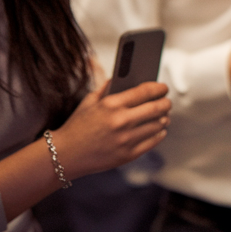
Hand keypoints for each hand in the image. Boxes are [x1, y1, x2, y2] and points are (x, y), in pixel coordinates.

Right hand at [54, 80, 170, 179]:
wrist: (64, 155)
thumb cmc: (77, 126)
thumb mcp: (89, 101)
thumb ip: (109, 87)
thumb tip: (126, 75)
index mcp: (112, 104)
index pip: (146, 91)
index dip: (159, 88)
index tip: (163, 88)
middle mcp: (121, 121)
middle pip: (157, 107)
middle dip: (166, 103)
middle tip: (166, 102)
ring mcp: (125, 140)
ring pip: (158, 124)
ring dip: (164, 118)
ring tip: (163, 116)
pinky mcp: (127, 155)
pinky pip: (153, 141)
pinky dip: (159, 133)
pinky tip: (159, 130)